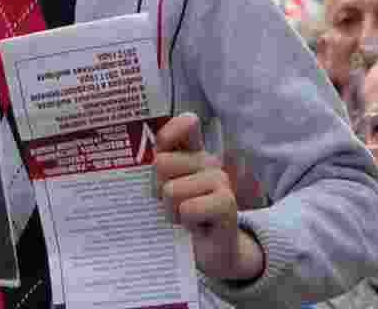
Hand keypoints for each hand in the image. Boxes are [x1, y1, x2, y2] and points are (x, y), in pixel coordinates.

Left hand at [154, 113, 264, 282]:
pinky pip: (188, 208)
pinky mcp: (227, 201)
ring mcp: (219, 179)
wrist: (210, 252)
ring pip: (171, 190)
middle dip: (157, 189)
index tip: (160, 151)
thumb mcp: (163, 190)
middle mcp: (207, 161)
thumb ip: (156, 170)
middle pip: (161, 163)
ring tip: (184, 218)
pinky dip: (186, 222)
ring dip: (170, 211)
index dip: (170, 132)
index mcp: (190, 153)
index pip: (185, 125)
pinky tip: (197, 226)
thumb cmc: (182, 217)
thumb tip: (150, 160)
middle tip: (172, 205)